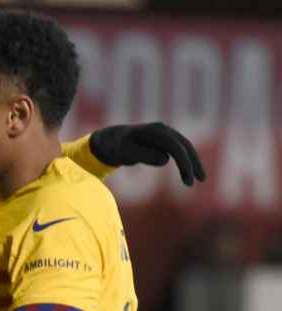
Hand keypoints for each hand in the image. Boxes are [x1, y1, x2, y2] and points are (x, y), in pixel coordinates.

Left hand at [89, 122, 206, 185]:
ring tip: (194, 181)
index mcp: (154, 131)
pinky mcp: (166, 140)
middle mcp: (163, 129)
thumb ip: (143, 155)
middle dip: (193, 163)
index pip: (175, 147)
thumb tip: (165, 159)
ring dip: (191, 163)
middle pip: (185, 146)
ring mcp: (166, 133)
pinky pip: (180, 150)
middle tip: (200, 180)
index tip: (189, 179)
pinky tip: (187, 174)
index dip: (184, 162)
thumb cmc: (117, 147)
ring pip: (185, 148)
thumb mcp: (125, 153)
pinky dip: (185, 161)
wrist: (111, 139)